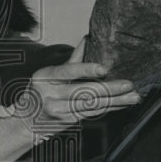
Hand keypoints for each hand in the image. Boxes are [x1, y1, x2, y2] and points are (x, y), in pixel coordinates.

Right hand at [17, 38, 140, 131]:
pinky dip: (110, 109)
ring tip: (133, 97)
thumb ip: (71, 60)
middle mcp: (51, 95)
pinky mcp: (68, 123)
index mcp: (45, 77)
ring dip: (116, 102)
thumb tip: (88, 39)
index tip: (104, 69)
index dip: (86, 70)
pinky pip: (93, 114)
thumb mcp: (49, 74)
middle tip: (129, 85)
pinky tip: (123, 104)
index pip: (67, 72)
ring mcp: (59, 111)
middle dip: (110, 89)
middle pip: (84, 91)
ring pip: (92, 106)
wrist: (26, 121)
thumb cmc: (41, 92)